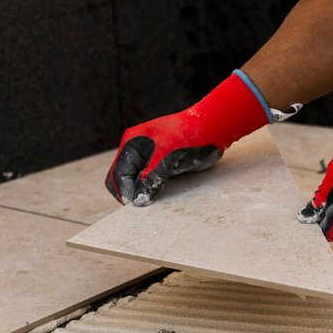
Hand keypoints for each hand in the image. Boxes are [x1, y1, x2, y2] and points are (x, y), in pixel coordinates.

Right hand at [106, 72, 271, 204]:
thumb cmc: (191, 138)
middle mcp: (137, 150)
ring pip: (135, 182)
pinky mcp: (162, 164)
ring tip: (152, 203)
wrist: (214, 128)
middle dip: (130, 193)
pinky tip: (161, 197)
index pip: (118, 175)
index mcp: (132, 144)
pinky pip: (149, 181)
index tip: (138, 203)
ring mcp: (149, 157)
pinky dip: (151, 190)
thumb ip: (150, 178)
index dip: (125, 191)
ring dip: (140, 192)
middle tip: (144, 205)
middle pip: (122, 179)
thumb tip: (137, 200)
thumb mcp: (168, 159)